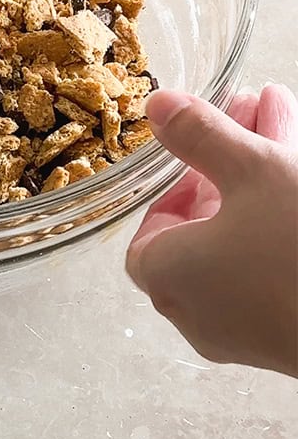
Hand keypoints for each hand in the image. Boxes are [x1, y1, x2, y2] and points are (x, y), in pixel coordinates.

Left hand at [126, 84, 297, 377]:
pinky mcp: (289, 332)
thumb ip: (201, 136)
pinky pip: (276, 265)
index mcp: (168, 277)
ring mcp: (249, 329)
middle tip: (254, 108)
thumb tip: (157, 106)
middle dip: (232, 158)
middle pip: (208, 222)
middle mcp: (199, 312)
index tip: (205, 148)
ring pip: (248, 238)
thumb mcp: (253, 173)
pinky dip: (285, 219)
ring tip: (282, 111)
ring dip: (266, 177)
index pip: (153, 228)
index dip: (179, 183)